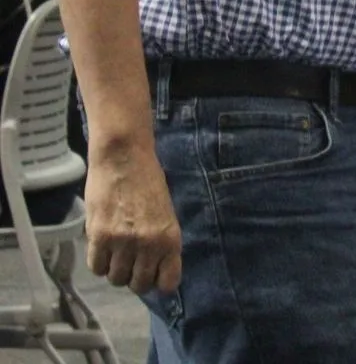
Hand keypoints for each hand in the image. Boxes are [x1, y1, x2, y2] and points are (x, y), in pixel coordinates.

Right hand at [83, 141, 181, 293]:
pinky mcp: (99, 237)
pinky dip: (98, 263)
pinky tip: (102, 249)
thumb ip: (162, 242)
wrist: (124, 159)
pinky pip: (96, 267)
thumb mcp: (166, 214)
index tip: (152, 275)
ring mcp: (123, 242)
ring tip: (115, 254)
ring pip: (115, 278)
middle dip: (134, 278)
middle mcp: (149, 245)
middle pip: (138, 285)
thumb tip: (155, 270)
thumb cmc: (148, 183)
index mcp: (171, 239)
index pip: (167, 282)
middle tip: (130, 264)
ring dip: (115, 270)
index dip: (158, 282)